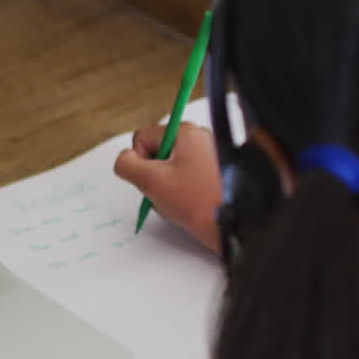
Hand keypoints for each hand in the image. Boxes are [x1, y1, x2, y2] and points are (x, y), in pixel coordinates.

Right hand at [114, 122, 221, 251]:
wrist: (235, 226)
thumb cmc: (200, 203)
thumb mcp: (152, 182)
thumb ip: (127, 165)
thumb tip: (124, 159)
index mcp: (185, 132)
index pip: (142, 138)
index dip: (141, 162)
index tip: (155, 179)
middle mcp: (199, 137)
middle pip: (157, 153)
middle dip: (155, 176)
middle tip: (169, 193)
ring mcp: (208, 154)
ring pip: (170, 167)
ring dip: (167, 186)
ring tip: (182, 201)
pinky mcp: (214, 171)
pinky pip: (185, 176)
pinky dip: (182, 191)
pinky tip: (191, 204)